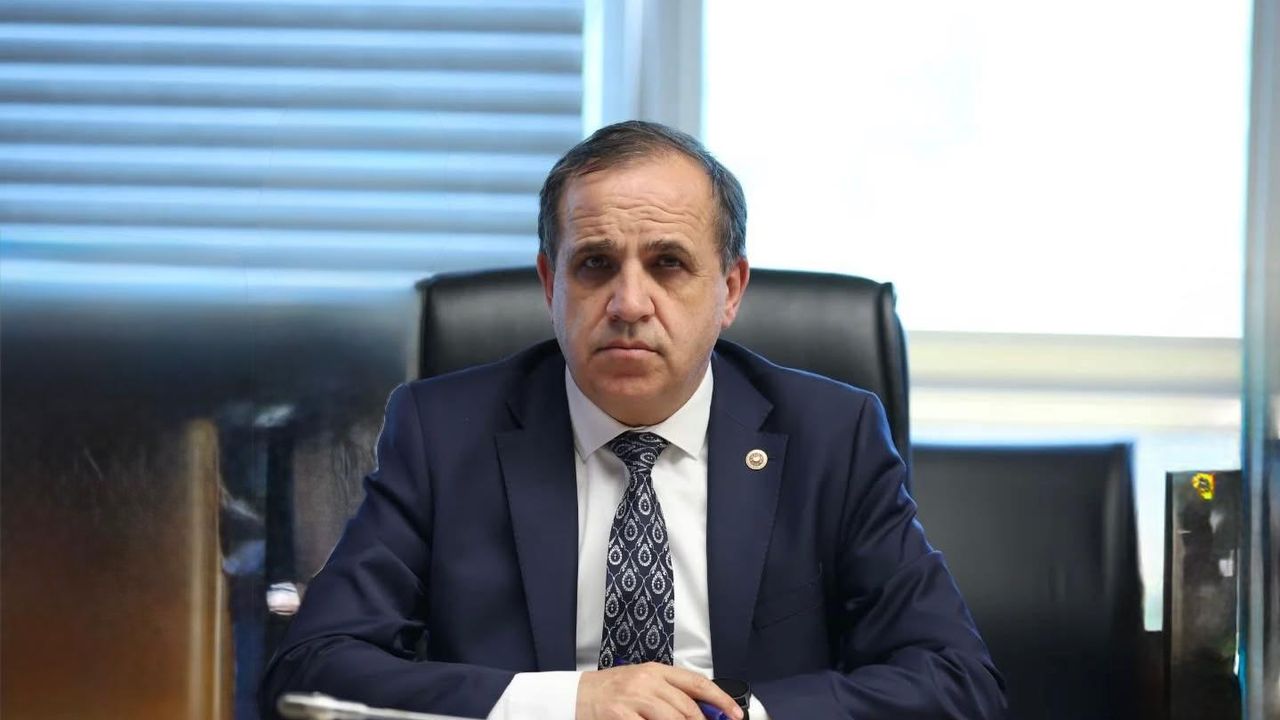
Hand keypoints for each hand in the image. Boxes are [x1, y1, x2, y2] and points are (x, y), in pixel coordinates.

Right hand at [576, 662, 743, 719]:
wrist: (573, 696)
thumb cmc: (607, 692)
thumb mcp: (641, 685)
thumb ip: (668, 695)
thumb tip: (700, 712)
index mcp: (655, 670)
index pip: (697, 682)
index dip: (720, 700)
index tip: (735, 714)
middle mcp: (647, 680)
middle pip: (688, 706)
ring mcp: (633, 697)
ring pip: (674, 718)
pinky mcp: (620, 713)